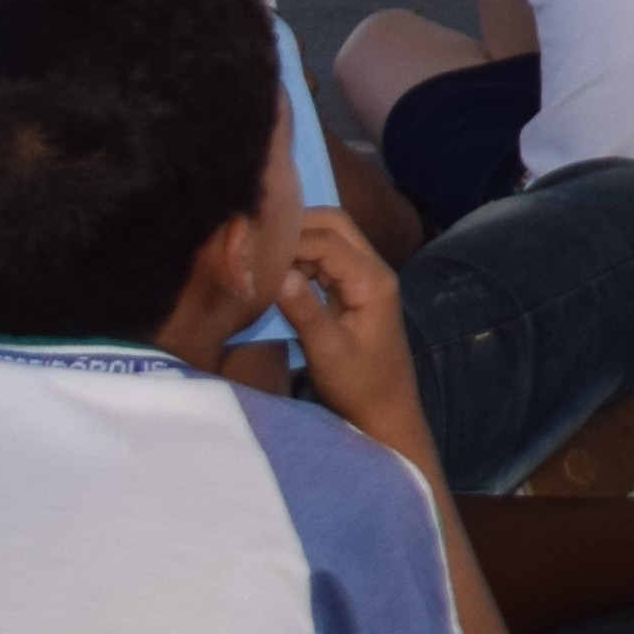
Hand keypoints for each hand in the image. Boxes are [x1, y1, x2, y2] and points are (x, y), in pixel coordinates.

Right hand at [275, 205, 429, 457]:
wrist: (385, 409)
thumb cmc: (358, 385)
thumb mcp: (327, 351)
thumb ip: (304, 311)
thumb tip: (278, 272)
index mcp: (372, 279)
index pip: (328, 238)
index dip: (287, 237)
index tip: (248, 246)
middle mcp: (374, 270)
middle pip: (334, 224)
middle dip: (293, 225)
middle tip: (251, 242)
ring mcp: (365, 278)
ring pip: (329, 238)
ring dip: (295, 241)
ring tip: (256, 256)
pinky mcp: (353, 290)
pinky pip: (326, 259)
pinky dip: (300, 258)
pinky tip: (274, 274)